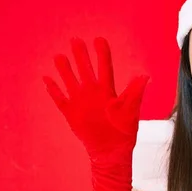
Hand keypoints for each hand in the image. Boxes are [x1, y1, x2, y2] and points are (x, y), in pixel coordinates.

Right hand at [43, 37, 148, 159]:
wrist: (111, 151)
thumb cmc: (124, 131)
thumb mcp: (131, 110)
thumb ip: (135, 92)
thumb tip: (145, 75)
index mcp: (108, 90)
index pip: (104, 67)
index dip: (102, 54)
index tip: (99, 39)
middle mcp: (93, 92)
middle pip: (85, 70)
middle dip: (80, 55)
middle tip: (75, 40)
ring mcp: (81, 102)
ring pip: (70, 81)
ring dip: (65, 69)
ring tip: (59, 56)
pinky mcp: (71, 113)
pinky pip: (59, 99)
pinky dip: (53, 89)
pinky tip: (46, 78)